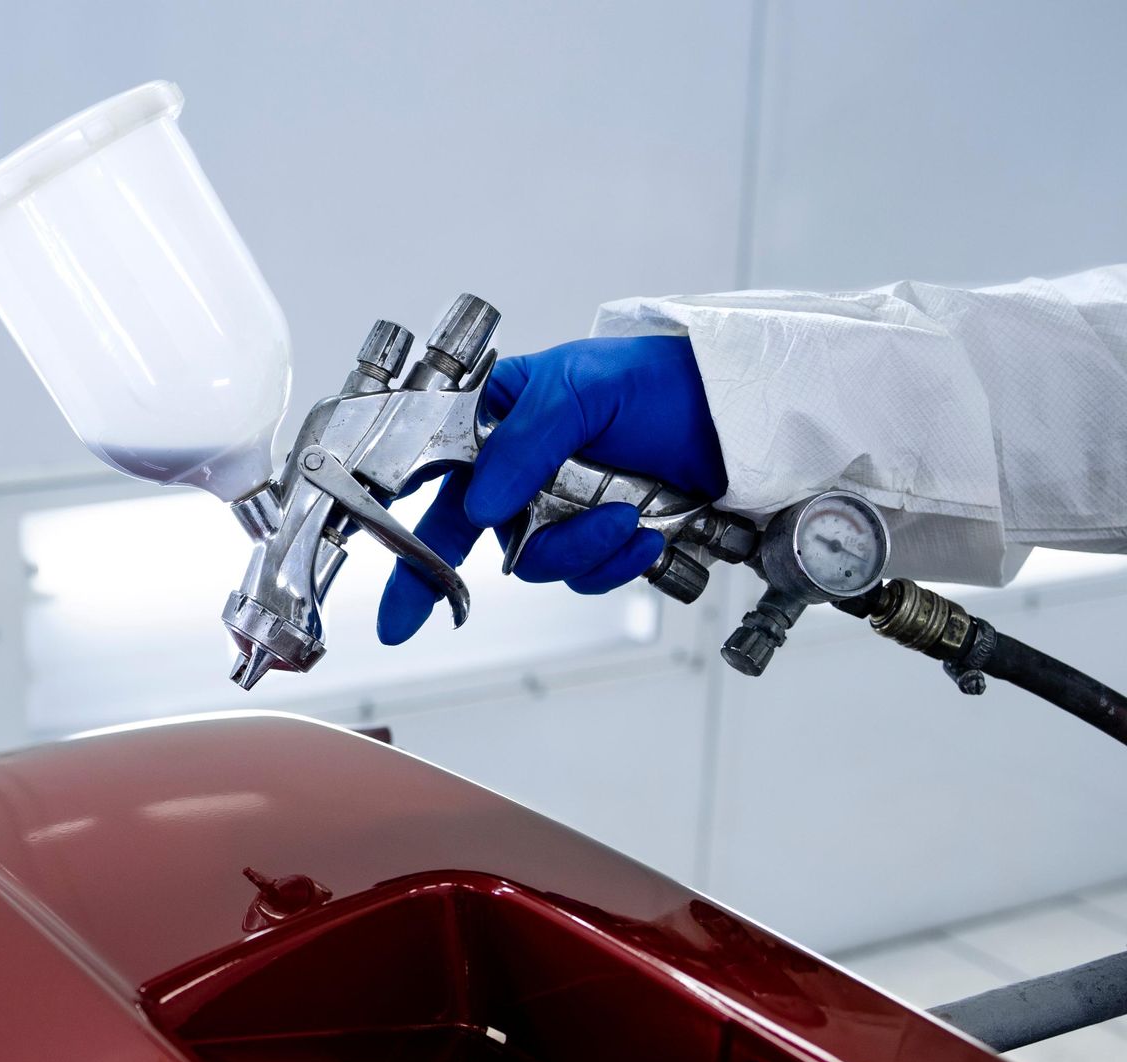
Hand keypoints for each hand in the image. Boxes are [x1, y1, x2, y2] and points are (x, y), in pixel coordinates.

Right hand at [377, 335, 726, 644]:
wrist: (737, 414)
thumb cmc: (661, 376)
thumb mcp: (582, 389)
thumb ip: (526, 443)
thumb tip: (482, 504)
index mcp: (499, 420)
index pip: (437, 474)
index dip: (404, 528)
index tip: (392, 577)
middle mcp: (519, 469)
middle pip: (469, 535)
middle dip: (447, 575)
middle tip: (415, 618)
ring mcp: (558, 507)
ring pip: (535, 563)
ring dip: (581, 550)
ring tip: (627, 516)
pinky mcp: (598, 539)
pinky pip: (585, 576)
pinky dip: (615, 563)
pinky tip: (644, 536)